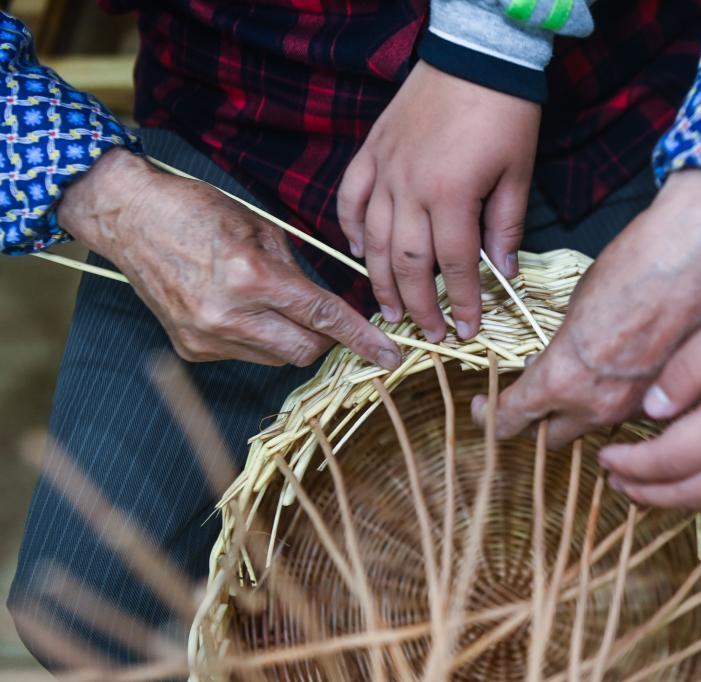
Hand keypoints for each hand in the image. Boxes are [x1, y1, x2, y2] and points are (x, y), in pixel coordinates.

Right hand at [59, 148, 400, 368]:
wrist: (129, 217)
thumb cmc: (198, 211)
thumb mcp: (260, 229)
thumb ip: (298, 272)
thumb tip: (329, 306)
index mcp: (251, 276)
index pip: (322, 316)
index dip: (362, 338)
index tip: (390, 354)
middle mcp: (228, 315)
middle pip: (305, 351)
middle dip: (323, 339)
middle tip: (322, 316)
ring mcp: (206, 337)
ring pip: (277, 358)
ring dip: (288, 337)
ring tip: (266, 302)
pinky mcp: (192, 349)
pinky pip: (246, 355)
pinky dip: (256, 338)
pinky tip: (236, 308)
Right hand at [338, 61, 539, 342]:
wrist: (475, 56)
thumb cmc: (505, 114)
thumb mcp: (518, 173)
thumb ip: (507, 226)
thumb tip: (505, 271)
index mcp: (452, 195)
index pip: (456, 265)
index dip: (463, 302)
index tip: (468, 329)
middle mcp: (410, 189)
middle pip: (409, 263)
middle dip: (420, 305)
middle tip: (429, 333)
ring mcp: (385, 170)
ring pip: (375, 240)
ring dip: (382, 280)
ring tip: (390, 311)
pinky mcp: (371, 152)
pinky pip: (350, 199)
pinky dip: (352, 229)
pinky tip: (360, 253)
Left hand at [474, 171, 700, 447]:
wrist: (698, 256)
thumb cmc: (633, 268)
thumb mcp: (576, 308)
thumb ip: (561, 351)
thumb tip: (555, 364)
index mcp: (562, 380)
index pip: (511, 420)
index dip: (491, 417)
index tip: (483, 409)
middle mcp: (597, 407)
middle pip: (550, 438)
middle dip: (537, 422)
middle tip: (532, 400)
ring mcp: (635, 409)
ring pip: (593, 429)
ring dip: (580, 413)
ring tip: (581, 381)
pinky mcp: (666, 400)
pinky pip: (627, 414)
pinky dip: (616, 402)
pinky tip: (618, 373)